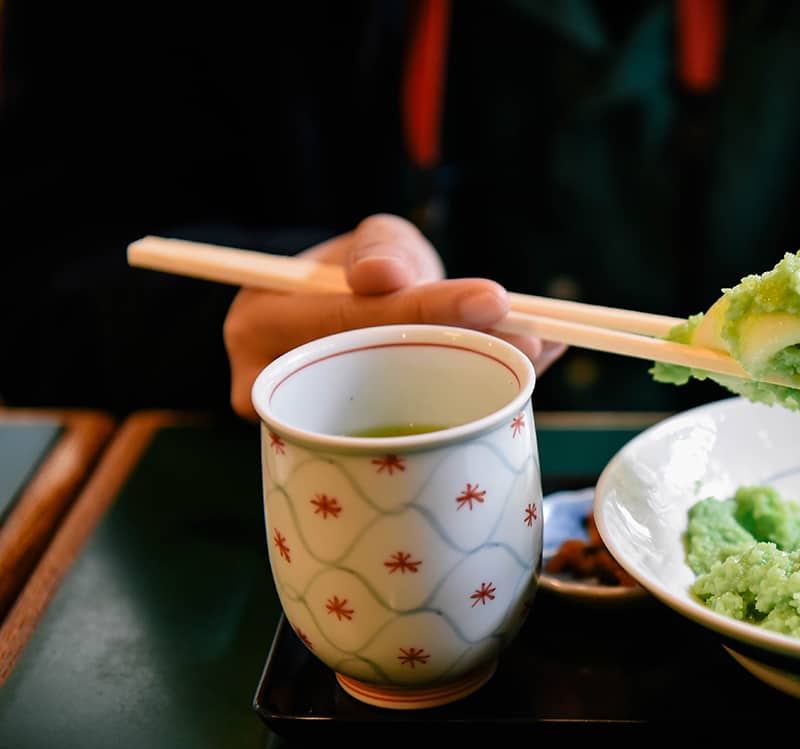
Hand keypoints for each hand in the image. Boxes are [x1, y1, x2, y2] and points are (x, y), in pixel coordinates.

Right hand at [223, 214, 564, 418]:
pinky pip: (425, 429)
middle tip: (531, 341)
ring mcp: (312, 431)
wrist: (340, 327)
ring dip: (483, 384)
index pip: (351, 321)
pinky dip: (485, 399)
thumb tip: (383, 277)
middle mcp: (275, 388)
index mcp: (260, 329)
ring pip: (405, 413)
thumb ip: (379, 248)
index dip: (426, 310)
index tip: (493, 299)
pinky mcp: (354, 452)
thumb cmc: (350, 276)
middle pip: (380, 376)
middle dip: (466, 355)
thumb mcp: (368, 243)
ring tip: (539, 356)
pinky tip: (531, 376)